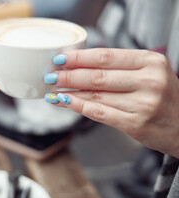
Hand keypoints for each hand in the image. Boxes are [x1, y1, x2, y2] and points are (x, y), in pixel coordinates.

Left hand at [44, 48, 178, 157]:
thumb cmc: (163, 98)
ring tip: (53, 89)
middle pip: (97, 75)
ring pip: (95, 95)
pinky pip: (98, 112)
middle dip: (68, 75)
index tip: (60, 58)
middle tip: (50, 75)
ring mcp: (143, 103)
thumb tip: (80, 67)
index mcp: (151, 62)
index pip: (106, 56)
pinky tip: (65, 102)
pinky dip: (78, 106)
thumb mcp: (149, 74)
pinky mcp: (135, 123)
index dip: (79, 57)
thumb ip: (121, 69)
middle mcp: (149, 81)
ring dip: (69, 92)